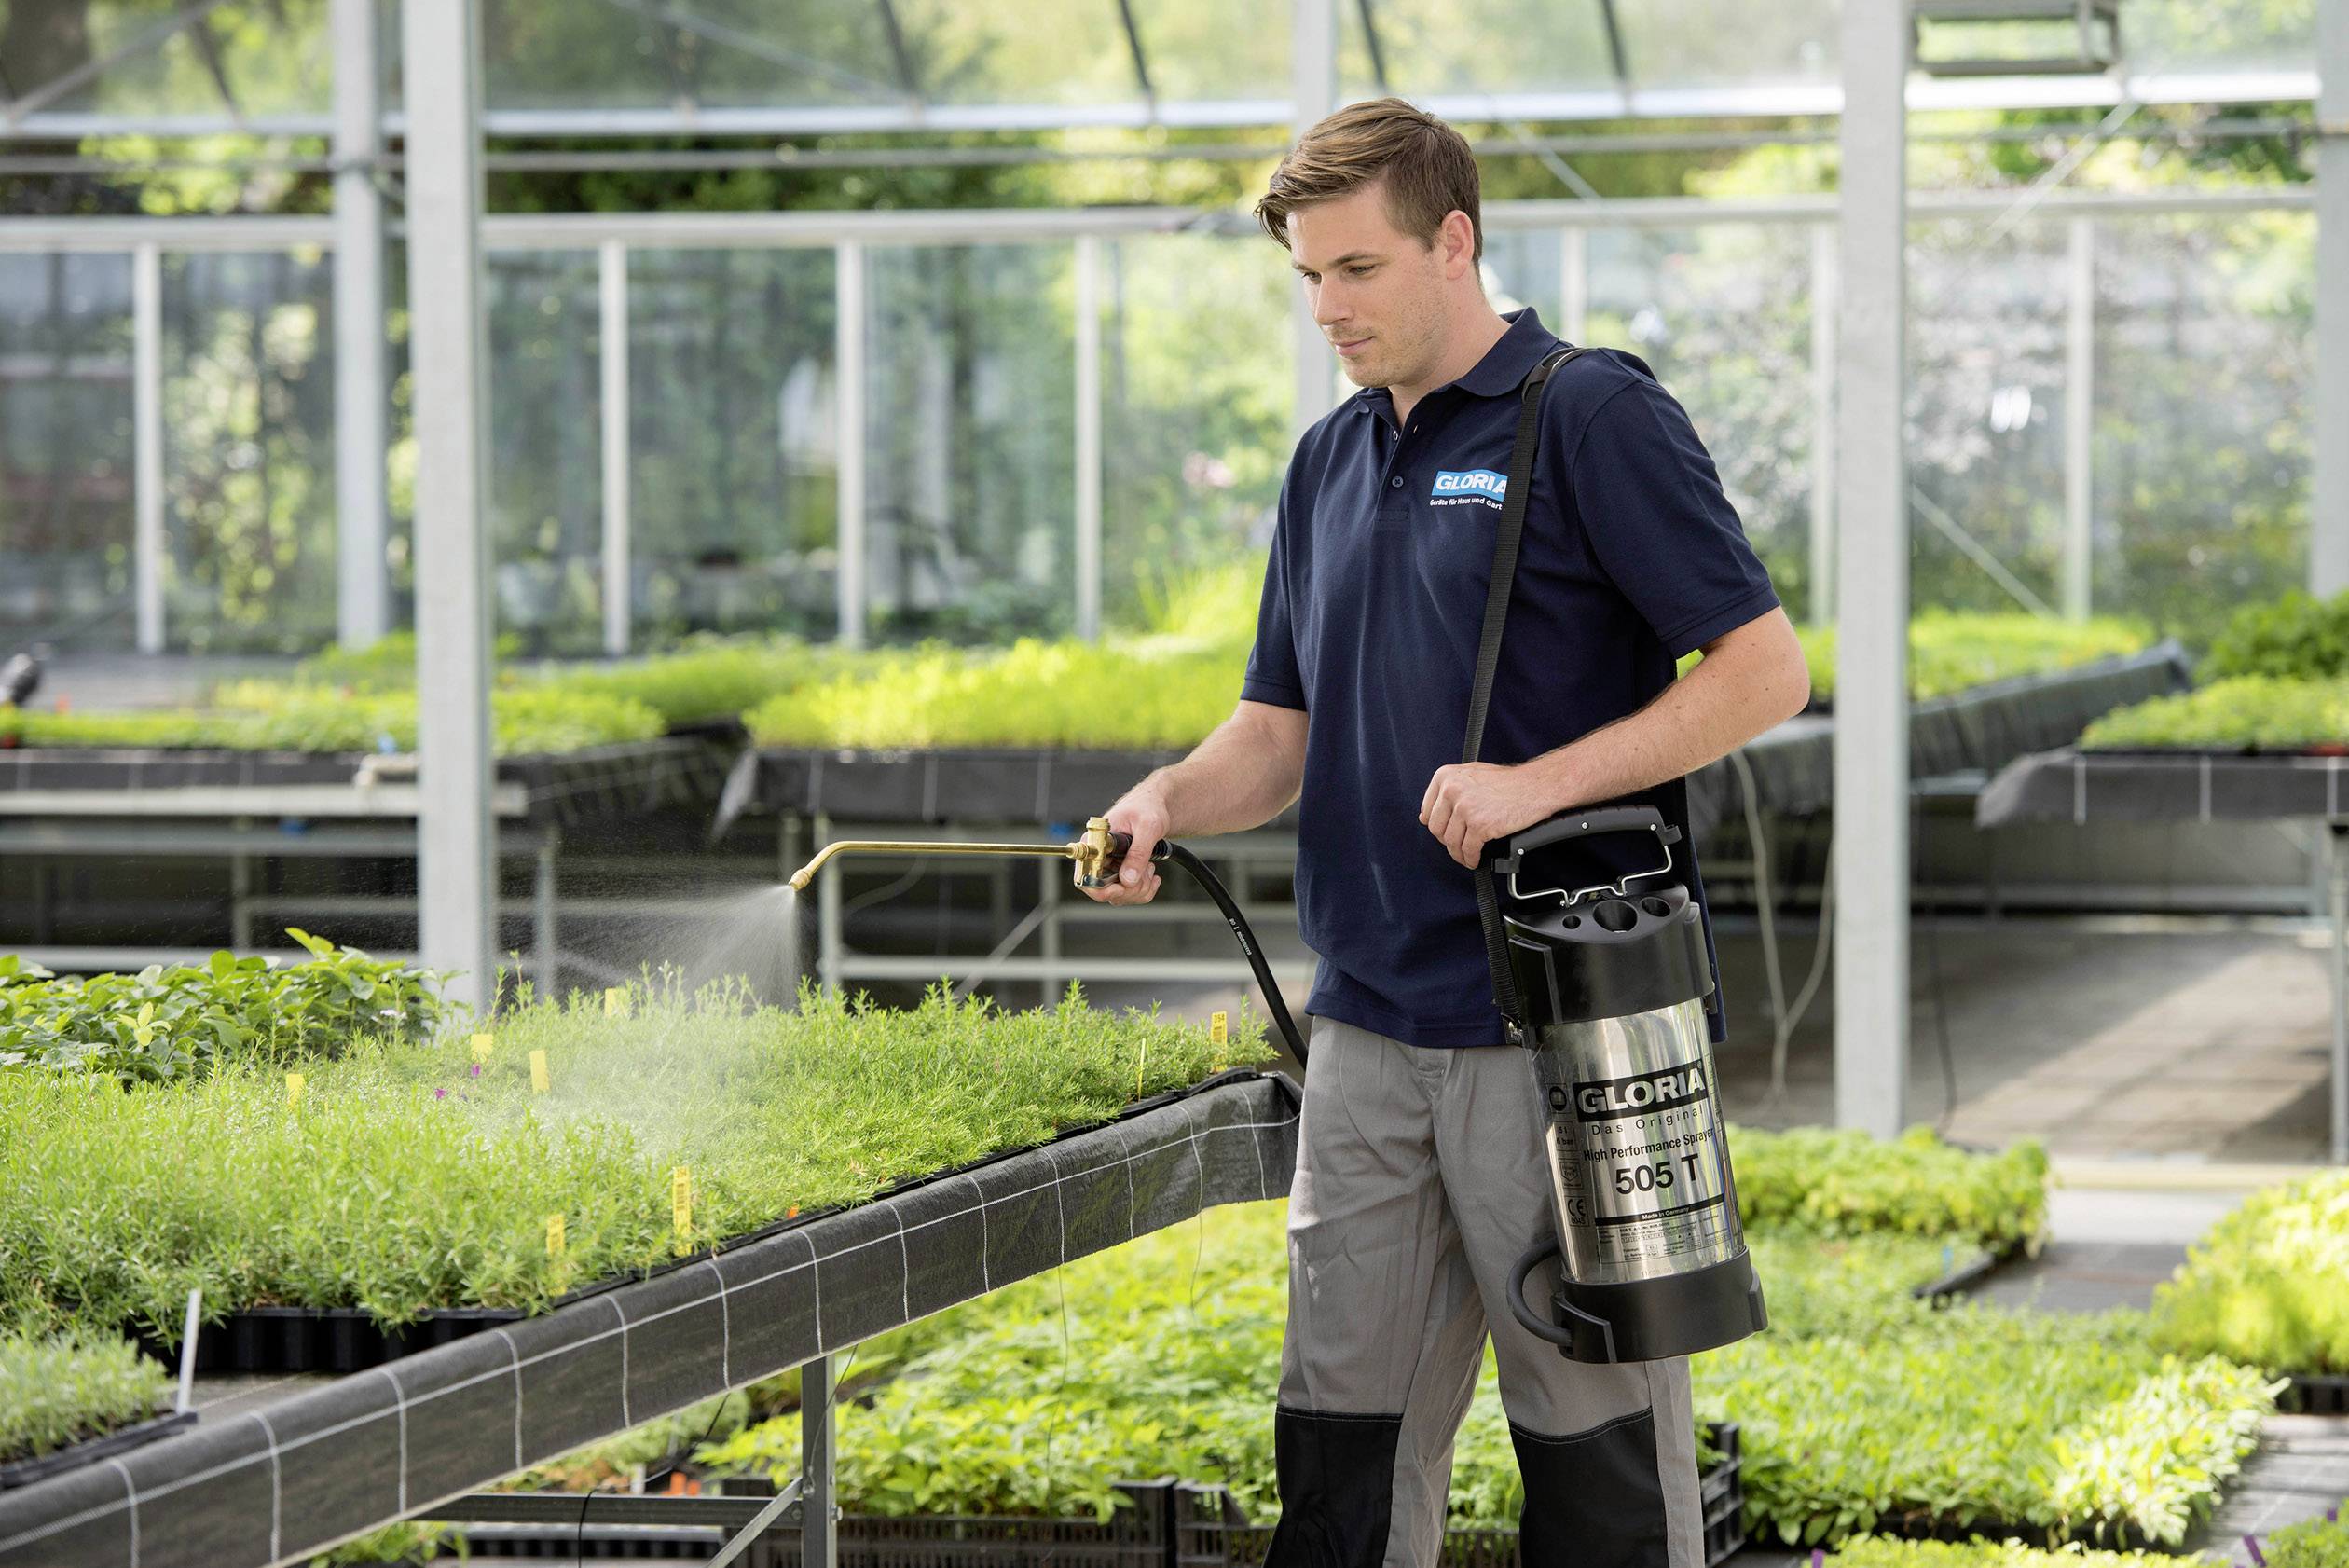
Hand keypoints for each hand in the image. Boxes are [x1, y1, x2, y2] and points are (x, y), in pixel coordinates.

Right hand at [1083, 787, 1167, 904]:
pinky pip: (1127, 894)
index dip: (1103, 888)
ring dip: (1139, 888)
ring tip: (1150, 867)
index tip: (1124, 884)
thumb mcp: (1147, 827)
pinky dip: (1144, 889)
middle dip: (1130, 888)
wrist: (1154, 807)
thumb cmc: (1147, 808)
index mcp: (1093, 842)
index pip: (1085, 876)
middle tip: (1147, 870)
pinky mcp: (1118, 873)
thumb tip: (1128, 879)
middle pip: (1102, 891)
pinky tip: (1151, 874)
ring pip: (1117, 896)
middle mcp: (1096, 857)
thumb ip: (1138, 852)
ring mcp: (1107, 867)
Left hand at [1420, 761, 1556, 869]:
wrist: (1535, 786)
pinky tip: (1475, 859)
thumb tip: (1426, 814)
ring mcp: (1465, 808)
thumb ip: (1449, 791)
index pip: (1427, 811)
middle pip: (1437, 829)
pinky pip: (1468, 850)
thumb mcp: (1471, 775)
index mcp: (1446, 776)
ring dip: (1458, 853)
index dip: (1437, 826)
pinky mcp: (1480, 825)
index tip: (1444, 832)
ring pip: (1451, 842)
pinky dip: (1470, 858)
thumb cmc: (1508, 781)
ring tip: (1466, 855)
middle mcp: (1452, 790)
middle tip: (1457, 845)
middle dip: (1447, 841)